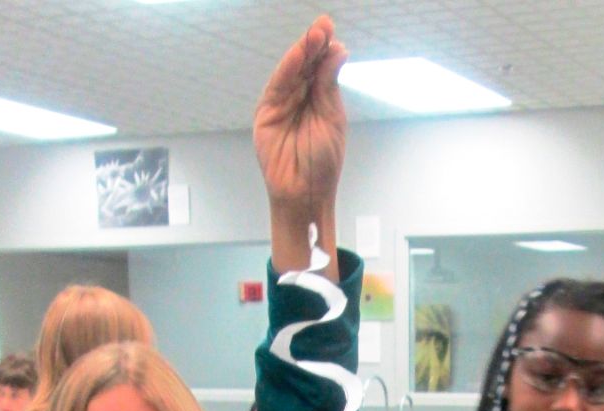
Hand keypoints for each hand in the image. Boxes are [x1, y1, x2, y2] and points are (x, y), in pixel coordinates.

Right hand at [254, 16, 347, 215]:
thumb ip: (329, 85)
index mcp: (320, 100)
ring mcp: (282, 105)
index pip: (321, 68)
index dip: (325, 49)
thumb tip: (337, 50)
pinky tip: (298, 55)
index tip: (332, 32)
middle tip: (323, 25)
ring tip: (314, 35)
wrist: (305, 193)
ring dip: (302, 52)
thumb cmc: (322, 163)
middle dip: (314, 44)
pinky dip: (286, 70)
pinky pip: (277, 87)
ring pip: (292, 72)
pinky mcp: (267, 114)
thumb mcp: (331, 118)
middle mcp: (300, 98)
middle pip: (306, 65)